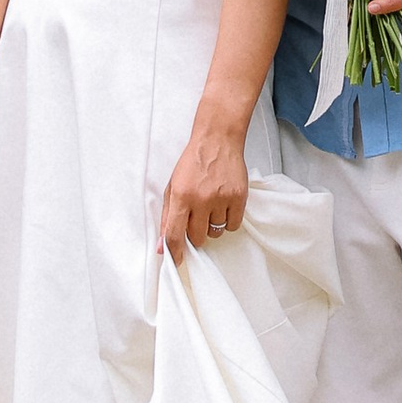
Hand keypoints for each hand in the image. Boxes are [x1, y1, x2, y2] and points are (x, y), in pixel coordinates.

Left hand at [161, 115, 249, 262]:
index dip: (174, 253)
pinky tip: (223, 205)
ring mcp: (221, 198)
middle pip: (197, 238)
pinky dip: (228, 221)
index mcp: (181, 196)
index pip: (174, 234)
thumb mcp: (172, 187)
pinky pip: (233, 225)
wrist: (217, 140)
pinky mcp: (239, 197)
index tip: (175, 262)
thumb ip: (166, 217)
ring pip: (215, 233)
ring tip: (211, 205)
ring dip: (211, 225)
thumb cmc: (192, 163)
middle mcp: (201, 199)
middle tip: (196, 217)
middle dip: (195, 233)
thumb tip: (162, 246)